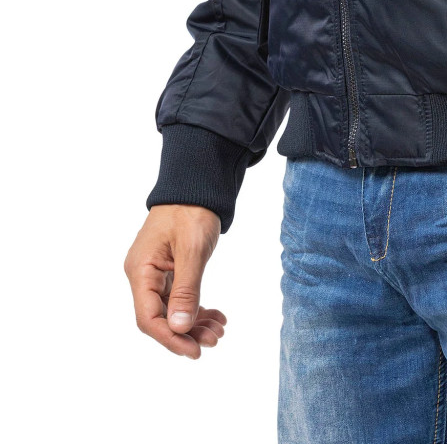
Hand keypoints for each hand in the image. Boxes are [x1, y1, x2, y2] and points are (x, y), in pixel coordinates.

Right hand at [124, 204, 225, 358]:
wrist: (197, 183)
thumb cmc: (192, 210)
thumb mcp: (192, 249)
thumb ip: (186, 289)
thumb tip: (179, 328)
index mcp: (141, 270)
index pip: (148, 318)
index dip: (170, 338)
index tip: (194, 351)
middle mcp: (143, 275)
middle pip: (159, 318)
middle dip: (186, 332)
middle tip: (214, 340)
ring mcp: (156, 273)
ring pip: (172, 310)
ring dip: (194, 323)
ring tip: (219, 330)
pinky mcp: (170, 270)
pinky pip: (180, 298)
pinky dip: (197, 308)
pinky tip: (215, 316)